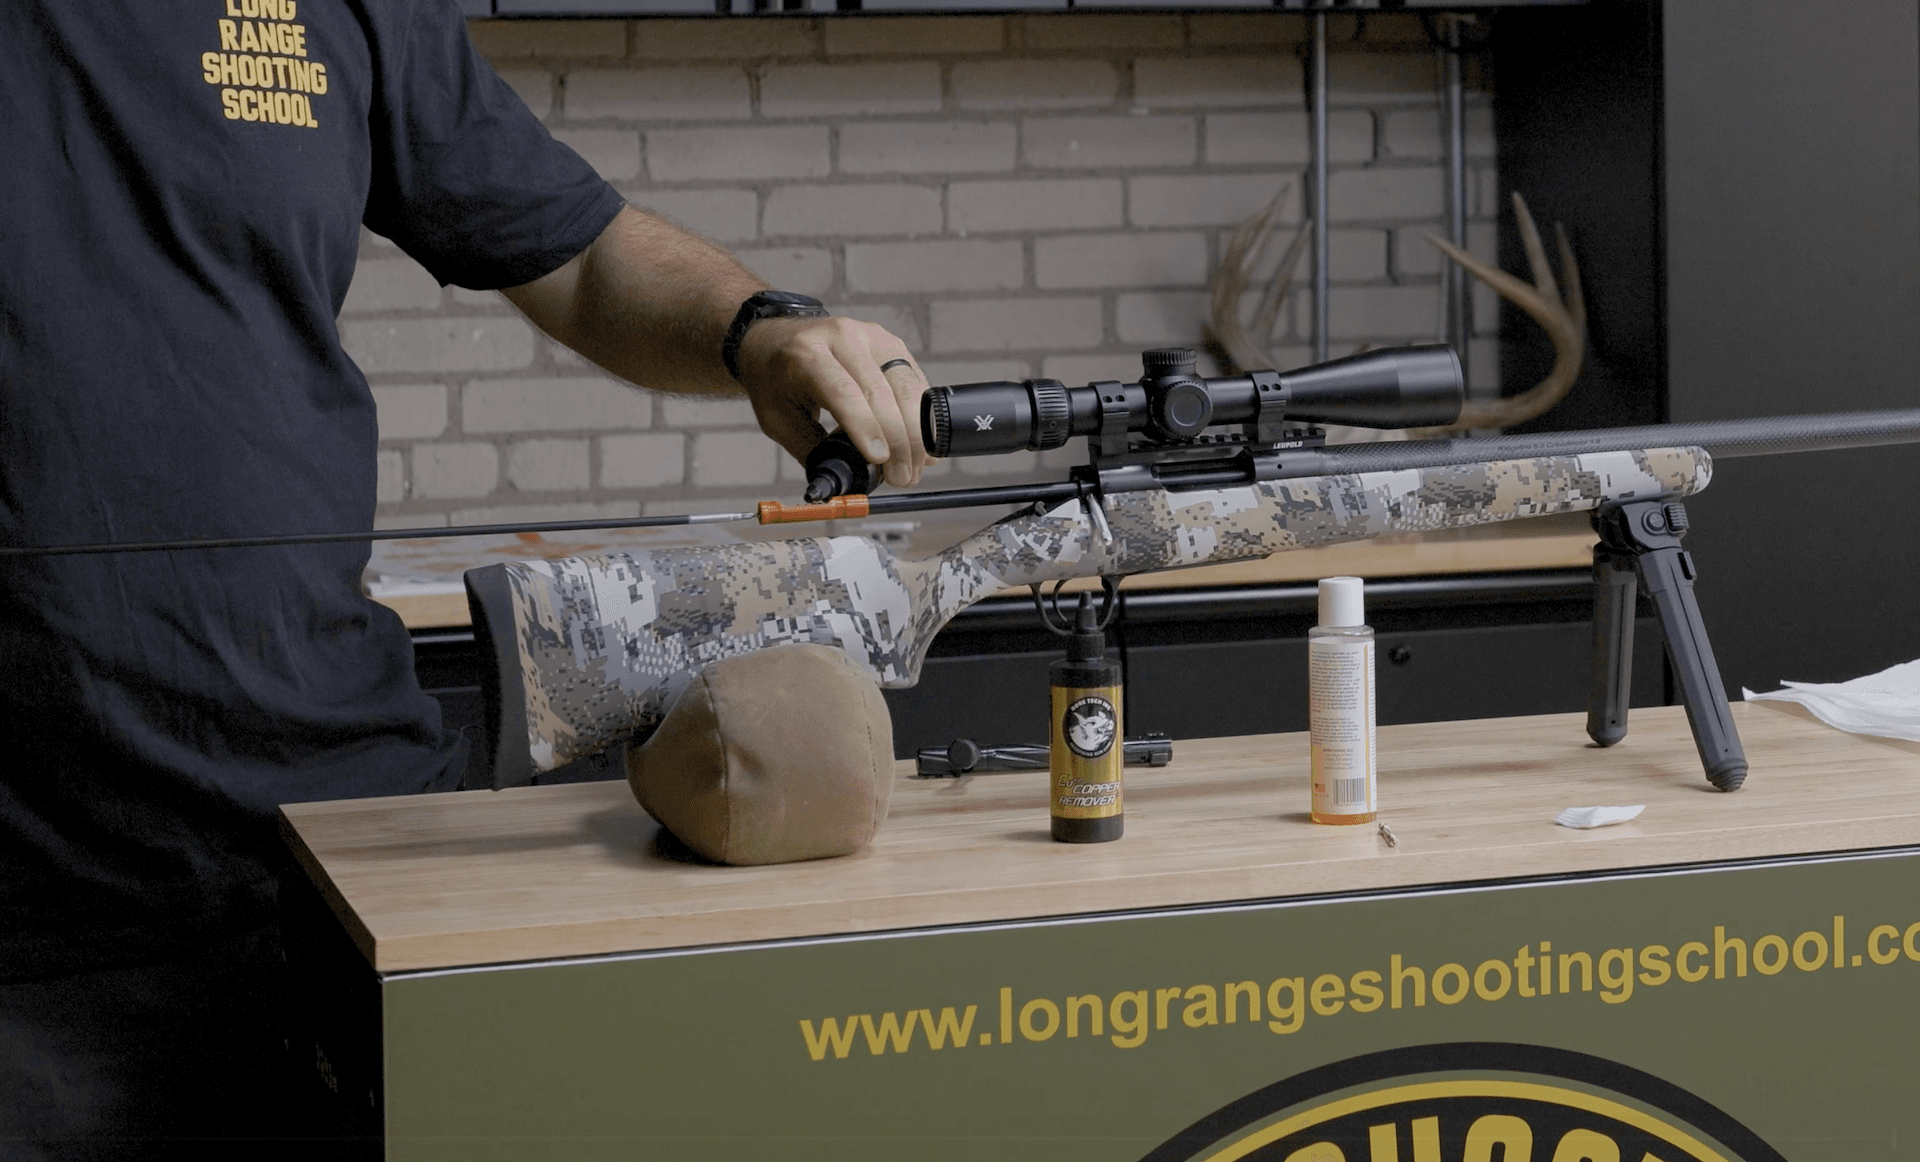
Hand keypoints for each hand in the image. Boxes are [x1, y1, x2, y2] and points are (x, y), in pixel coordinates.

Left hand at [733, 315, 932, 488]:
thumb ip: (809, 450)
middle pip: (880, 390)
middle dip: (897, 441)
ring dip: (916, 433)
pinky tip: (922, 447)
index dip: (864, 426)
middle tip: (901, 478)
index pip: (842, 390)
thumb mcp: (778, 419)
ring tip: (913, 469)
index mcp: (807, 353)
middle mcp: (843, 337)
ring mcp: (872, 337)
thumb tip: (840, 482)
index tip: (880, 459)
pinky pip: (915, 383)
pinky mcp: (892, 345)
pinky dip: (923, 418)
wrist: (779, 341)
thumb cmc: (776, 380)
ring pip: (906, 386)